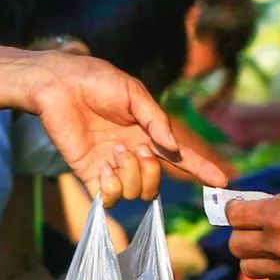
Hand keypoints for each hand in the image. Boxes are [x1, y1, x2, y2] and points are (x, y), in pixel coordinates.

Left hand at [17, 52, 226, 204]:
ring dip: (130, 173)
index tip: (221, 180)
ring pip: (136, 192)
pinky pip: (109, 198)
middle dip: (152, 171)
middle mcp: (132, 154)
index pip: (180, 157)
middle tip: (138, 148)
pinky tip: (104, 168)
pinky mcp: (88, 173)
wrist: (58, 84)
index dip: (201, 169)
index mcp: (148, 134)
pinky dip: (112, 188)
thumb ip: (155, 119)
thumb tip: (173, 147)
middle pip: (156, 183)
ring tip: (113, 150)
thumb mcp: (134, 92)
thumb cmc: (97, 81)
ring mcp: (111, 166)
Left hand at [227, 182, 279, 279]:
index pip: (234, 216)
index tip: (240, 207)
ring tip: (266, 246)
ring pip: (249, 267)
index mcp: (278, 216)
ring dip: (253, 255)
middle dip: (240, 233)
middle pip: (235, 245)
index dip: (235, 209)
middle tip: (252, 227)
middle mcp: (279, 244)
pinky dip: (273, 268)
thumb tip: (261, 209)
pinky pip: (273, 279)